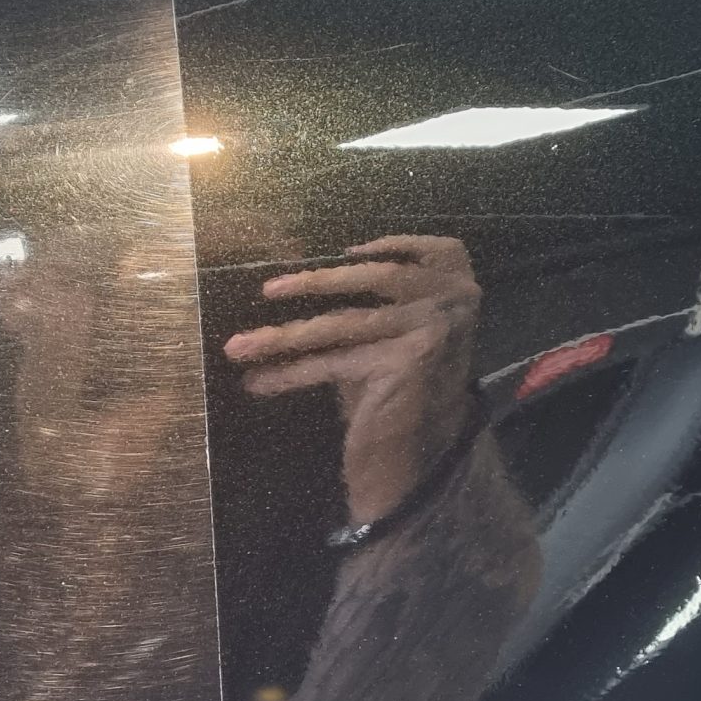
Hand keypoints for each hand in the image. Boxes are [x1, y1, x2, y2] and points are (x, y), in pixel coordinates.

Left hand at [223, 236, 481, 525]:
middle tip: (266, 290)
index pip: (430, 248)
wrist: (422, 457)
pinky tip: (260, 381)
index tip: (344, 249)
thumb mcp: (394, 332)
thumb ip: (371, 299)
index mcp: (460, 285)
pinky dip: (292, 372)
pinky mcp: (405, 362)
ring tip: (240, 347)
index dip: (390, 243)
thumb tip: (302, 275)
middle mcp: (453, 301)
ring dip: (284, 336)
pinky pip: (335, 362)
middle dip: (312, 284)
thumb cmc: (401, 389)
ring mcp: (431, 329)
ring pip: (343, 323)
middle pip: (373, 280)